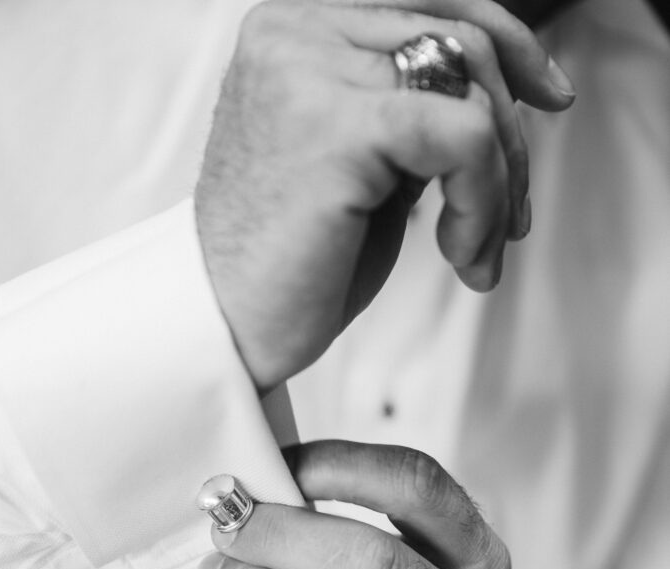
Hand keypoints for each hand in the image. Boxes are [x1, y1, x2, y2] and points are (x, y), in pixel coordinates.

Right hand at [195, 0, 574, 392]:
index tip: (549, 95)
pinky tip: (462, 256)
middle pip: (460, 36)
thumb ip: (410, 109)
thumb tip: (501, 96)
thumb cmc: (290, 263)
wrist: (227, 328)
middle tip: (511, 218)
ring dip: (500, 178)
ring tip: (477, 250)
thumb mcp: (360, 162)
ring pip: (471, 85)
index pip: (426, 0)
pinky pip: (464, 137)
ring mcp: (311, 68)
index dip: (505, 38)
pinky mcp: (338, 125)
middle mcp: (296, 29)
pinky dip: (483, 201)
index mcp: (294, 27)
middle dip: (511, 135)